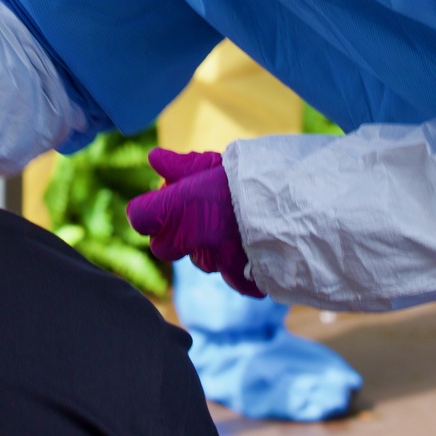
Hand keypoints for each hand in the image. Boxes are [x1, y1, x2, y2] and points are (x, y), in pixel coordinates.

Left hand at [127, 148, 263, 296]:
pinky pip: (230, 277)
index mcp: (179, 208)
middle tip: (195, 218)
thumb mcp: (214, 165)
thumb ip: (181, 166)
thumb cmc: (253, 178)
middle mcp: (192, 239)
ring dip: (208, 249)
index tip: (162, 203)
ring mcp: (216, 260)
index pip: (138, 217)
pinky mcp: (240, 278)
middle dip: (173, 235)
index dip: (148, 211)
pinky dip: (237, 268)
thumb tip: (155, 158)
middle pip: (162, 247)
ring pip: (198, 261)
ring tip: (232, 227)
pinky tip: (250, 248)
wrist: (297, 204)